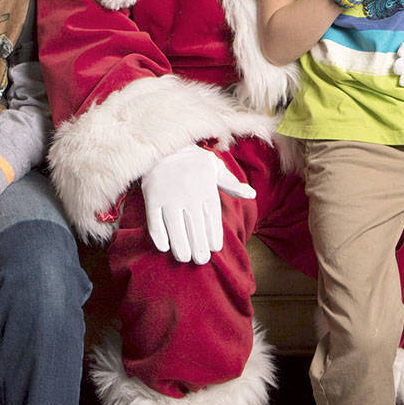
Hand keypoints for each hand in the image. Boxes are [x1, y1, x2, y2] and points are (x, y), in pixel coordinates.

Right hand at [142, 145, 254, 264]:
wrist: (163, 144)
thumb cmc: (192, 160)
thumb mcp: (215, 167)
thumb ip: (231, 184)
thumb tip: (252, 194)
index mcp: (206, 189)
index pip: (212, 220)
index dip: (213, 237)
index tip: (214, 249)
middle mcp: (189, 194)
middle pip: (195, 228)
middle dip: (199, 248)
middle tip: (200, 260)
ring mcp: (168, 196)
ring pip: (175, 228)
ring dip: (180, 246)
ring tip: (184, 258)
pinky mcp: (151, 197)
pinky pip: (155, 222)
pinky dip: (159, 236)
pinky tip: (165, 247)